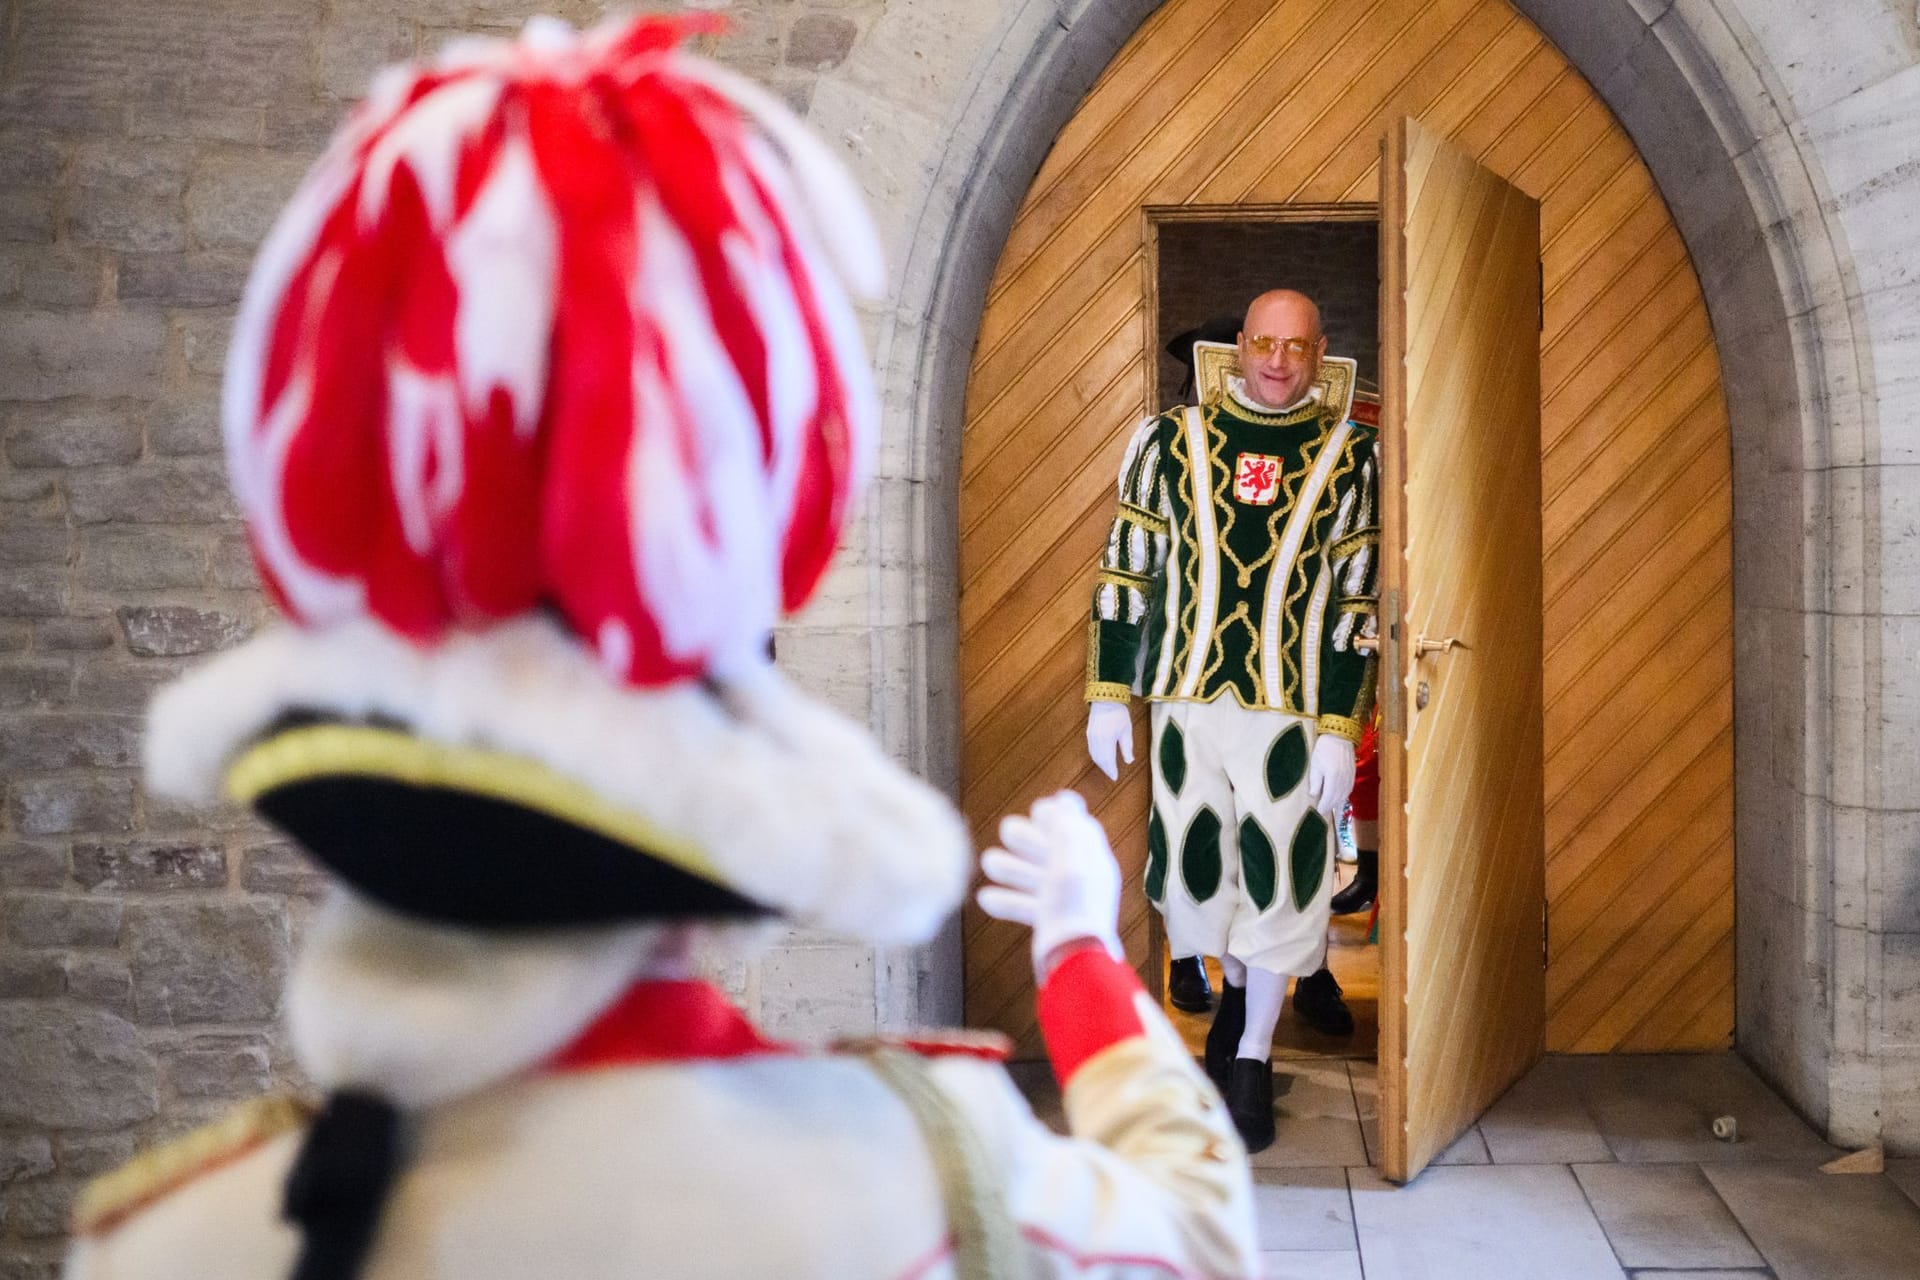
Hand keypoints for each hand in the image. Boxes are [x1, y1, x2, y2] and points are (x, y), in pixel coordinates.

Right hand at [976, 791, 1123, 982]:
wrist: (1074, 963)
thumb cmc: (1074, 909)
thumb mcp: (1071, 862)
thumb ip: (1066, 829)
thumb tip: (1064, 799)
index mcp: (1093, 861)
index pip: (1078, 828)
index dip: (1057, 817)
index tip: (1036, 809)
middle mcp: (1082, 879)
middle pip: (1052, 851)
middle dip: (1027, 840)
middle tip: (1006, 830)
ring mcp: (1066, 902)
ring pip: (1035, 878)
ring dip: (1011, 868)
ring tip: (986, 861)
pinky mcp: (1050, 923)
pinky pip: (1027, 906)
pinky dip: (1008, 900)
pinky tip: (984, 898)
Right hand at [1085, 701, 1133, 779]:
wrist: (1105, 699)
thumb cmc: (1118, 714)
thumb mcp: (1126, 730)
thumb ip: (1127, 747)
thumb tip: (1129, 761)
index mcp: (1107, 740)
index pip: (1108, 760)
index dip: (1111, 770)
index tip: (1115, 778)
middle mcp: (1096, 740)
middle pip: (1100, 759)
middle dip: (1106, 768)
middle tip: (1112, 775)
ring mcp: (1090, 737)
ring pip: (1094, 755)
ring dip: (1100, 763)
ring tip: (1107, 768)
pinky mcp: (1088, 734)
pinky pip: (1091, 750)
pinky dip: (1096, 757)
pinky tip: (1101, 758)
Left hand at [1307, 733, 1355, 821]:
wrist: (1340, 735)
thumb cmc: (1324, 748)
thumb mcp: (1315, 764)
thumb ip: (1315, 781)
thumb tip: (1313, 795)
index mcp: (1333, 778)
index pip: (1329, 797)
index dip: (1324, 805)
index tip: (1318, 811)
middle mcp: (1344, 780)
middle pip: (1338, 798)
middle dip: (1330, 806)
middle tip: (1323, 811)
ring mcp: (1350, 777)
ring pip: (1345, 795)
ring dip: (1338, 802)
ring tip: (1330, 806)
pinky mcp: (1353, 773)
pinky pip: (1349, 789)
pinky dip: (1344, 795)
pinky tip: (1339, 797)